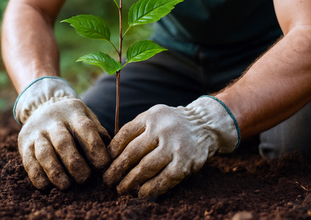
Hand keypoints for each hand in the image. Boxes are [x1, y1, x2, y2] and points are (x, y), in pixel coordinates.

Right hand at [14, 77, 110, 189]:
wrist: (42, 106)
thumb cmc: (73, 120)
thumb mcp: (87, 117)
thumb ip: (99, 133)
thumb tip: (111, 153)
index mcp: (73, 112)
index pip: (85, 128)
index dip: (95, 147)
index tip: (103, 165)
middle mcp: (53, 121)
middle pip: (63, 141)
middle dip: (74, 163)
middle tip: (85, 179)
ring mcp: (36, 132)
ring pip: (44, 152)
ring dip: (55, 171)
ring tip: (66, 186)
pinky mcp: (24, 144)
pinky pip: (29, 161)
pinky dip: (37, 176)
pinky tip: (47, 187)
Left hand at [103, 96, 239, 198]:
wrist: (205, 125)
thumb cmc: (172, 124)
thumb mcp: (155, 117)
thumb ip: (136, 130)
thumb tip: (110, 154)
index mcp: (151, 116)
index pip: (124, 135)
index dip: (112, 152)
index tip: (105, 163)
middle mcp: (162, 129)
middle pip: (132, 153)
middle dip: (117, 169)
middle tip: (108, 181)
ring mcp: (175, 146)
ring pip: (146, 167)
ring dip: (130, 182)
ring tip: (121, 189)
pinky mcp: (185, 162)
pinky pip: (164, 179)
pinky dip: (151, 188)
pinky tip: (141, 194)